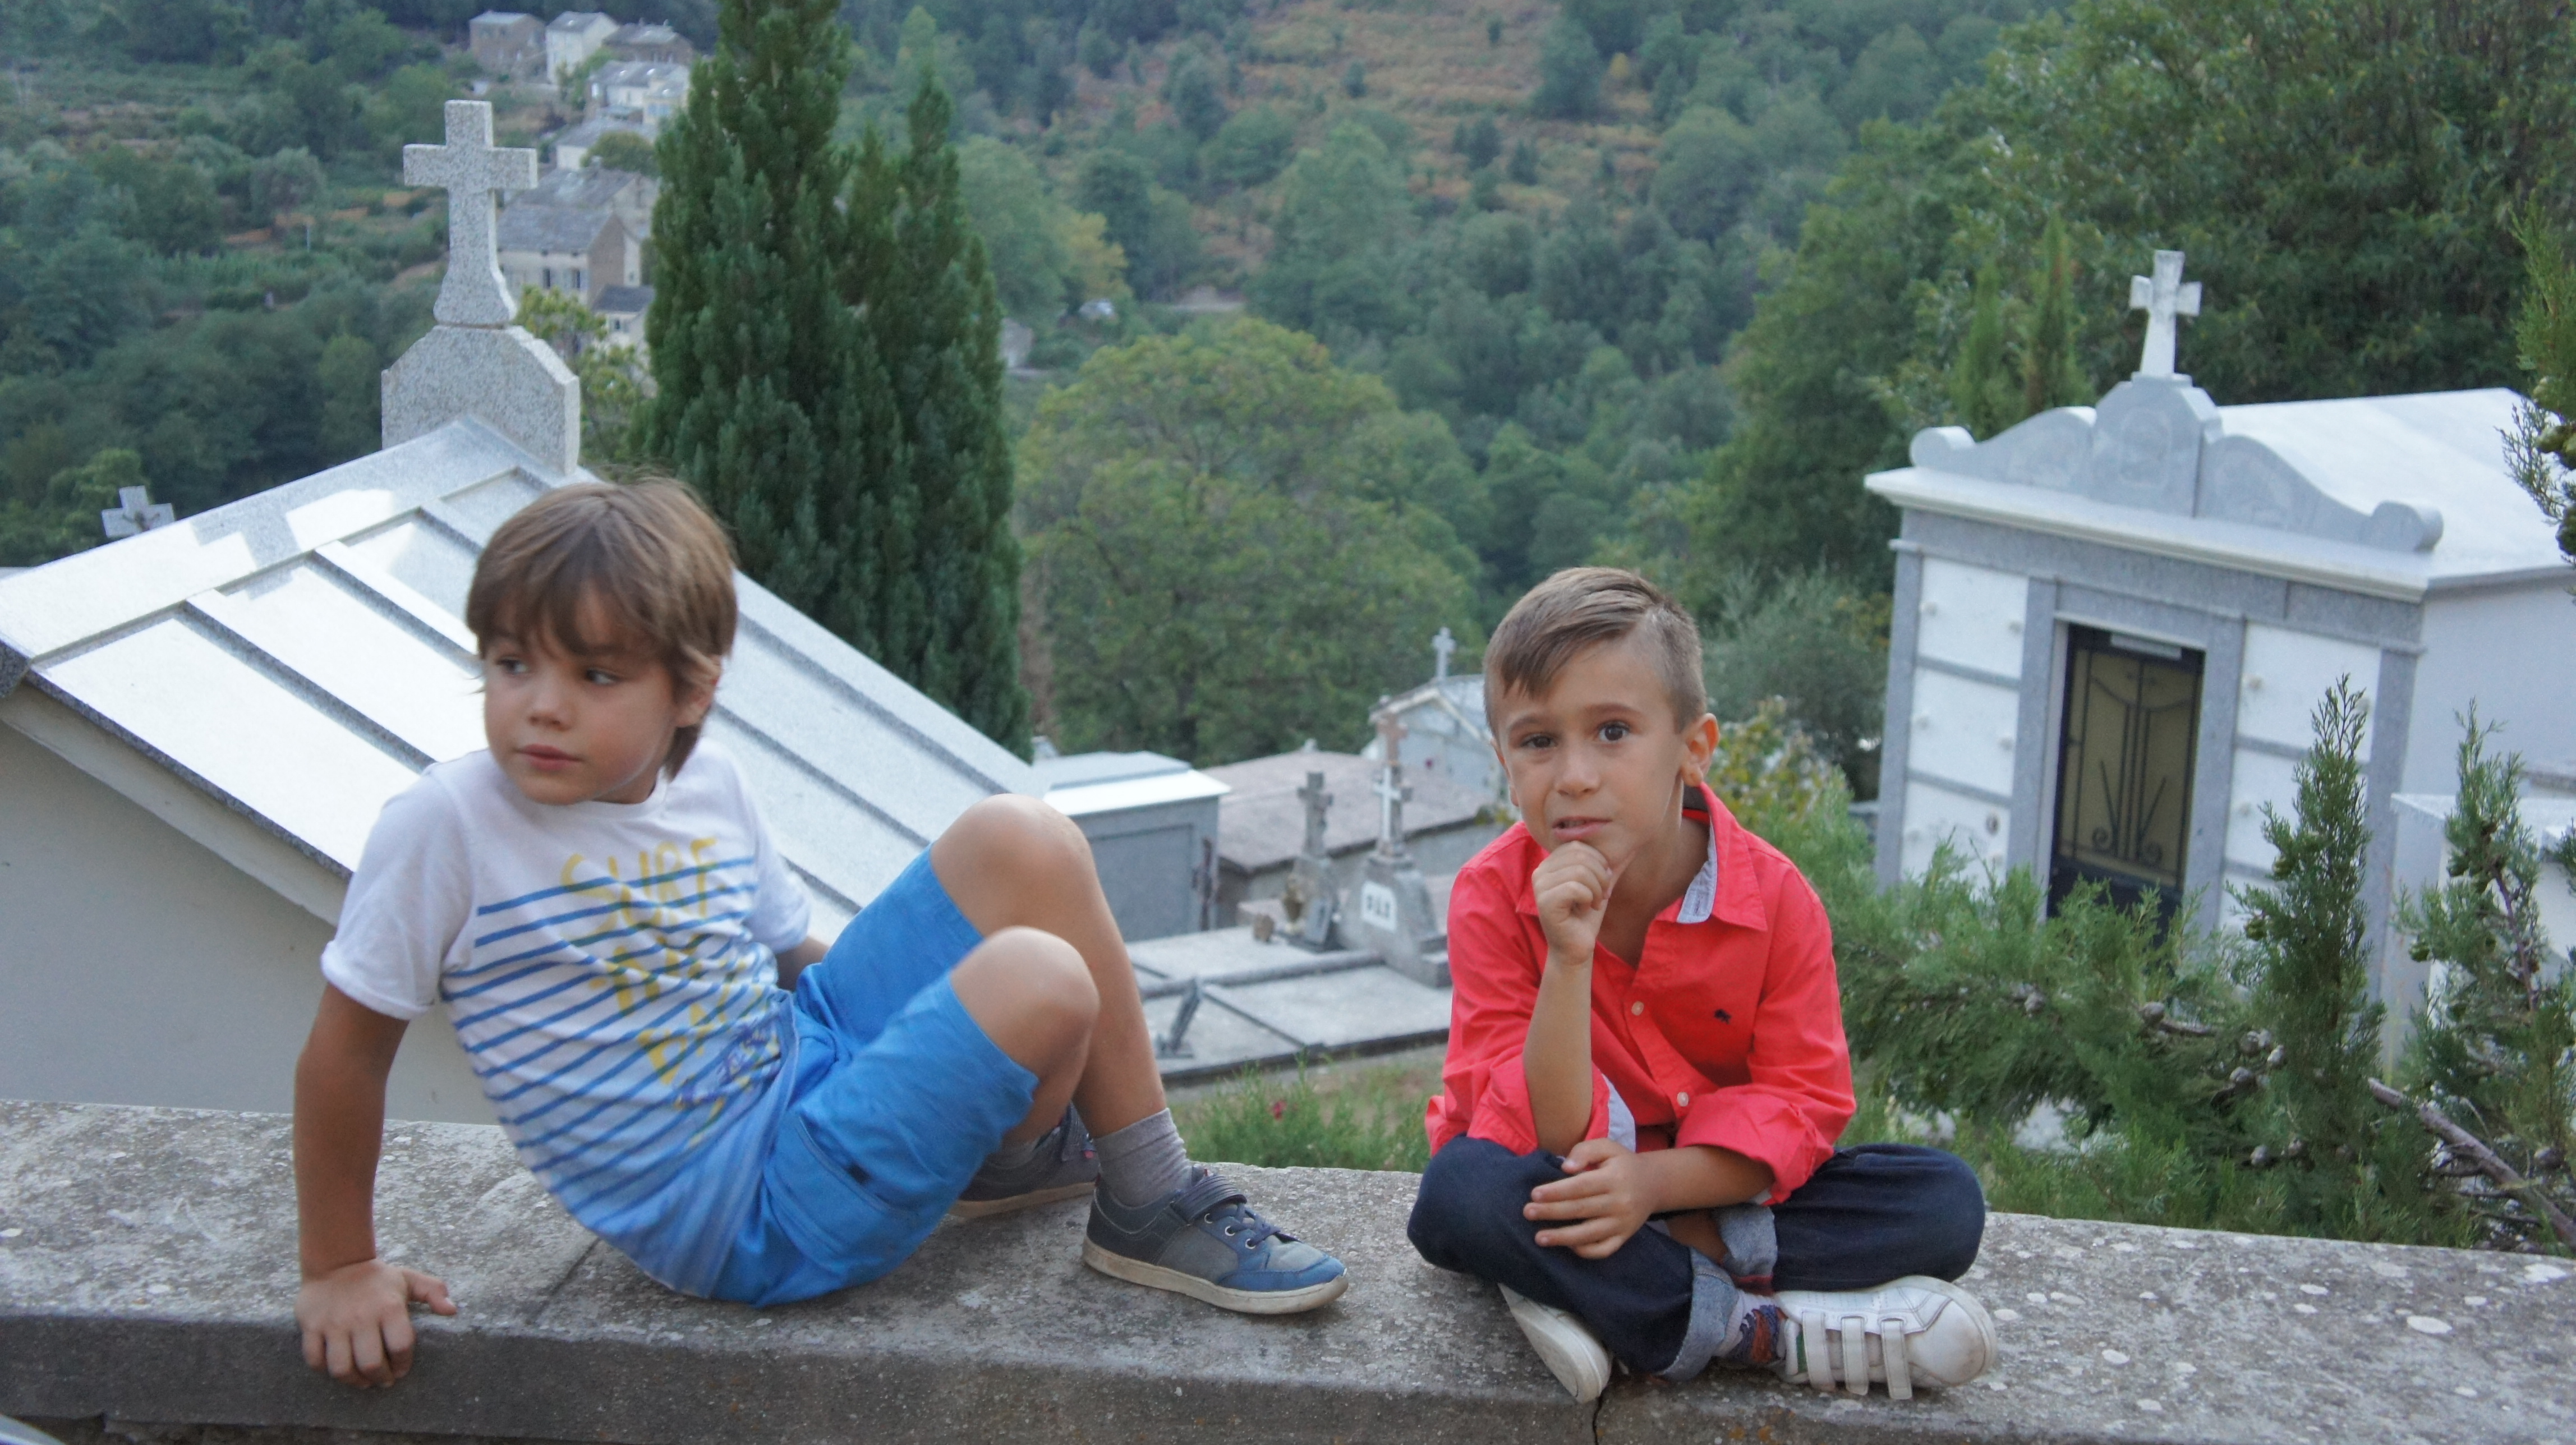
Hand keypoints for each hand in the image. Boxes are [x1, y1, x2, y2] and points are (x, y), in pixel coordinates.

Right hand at [296, 1257, 455, 1387]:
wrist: (336, 1262)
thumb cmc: (377, 1278)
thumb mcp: (408, 1279)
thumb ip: (433, 1291)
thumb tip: (452, 1310)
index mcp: (389, 1307)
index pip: (401, 1346)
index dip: (403, 1364)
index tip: (402, 1370)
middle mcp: (361, 1317)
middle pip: (371, 1364)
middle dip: (380, 1379)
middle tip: (383, 1381)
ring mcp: (334, 1323)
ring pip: (341, 1368)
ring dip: (353, 1381)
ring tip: (362, 1381)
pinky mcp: (312, 1326)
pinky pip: (315, 1359)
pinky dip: (324, 1370)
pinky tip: (338, 1368)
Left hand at [1524, 1137, 1657, 1258]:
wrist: (1653, 1184)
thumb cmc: (1621, 1163)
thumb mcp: (1607, 1147)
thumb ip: (1585, 1151)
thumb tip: (1565, 1168)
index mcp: (1614, 1178)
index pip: (1581, 1187)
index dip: (1557, 1191)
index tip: (1534, 1194)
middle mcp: (1620, 1202)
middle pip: (1581, 1210)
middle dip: (1551, 1212)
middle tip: (1527, 1212)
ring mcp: (1623, 1223)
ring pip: (1590, 1234)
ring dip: (1562, 1238)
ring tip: (1539, 1238)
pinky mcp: (1624, 1237)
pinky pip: (1604, 1250)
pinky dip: (1585, 1251)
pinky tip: (1567, 1246)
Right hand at [1531, 842, 1617, 966]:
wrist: (1577, 947)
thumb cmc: (1587, 916)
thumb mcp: (1600, 885)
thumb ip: (1610, 865)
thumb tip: (1632, 844)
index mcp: (1550, 863)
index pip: (1578, 846)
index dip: (1598, 862)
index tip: (1604, 884)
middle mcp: (1540, 871)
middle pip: (1579, 855)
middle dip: (1600, 875)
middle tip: (1602, 895)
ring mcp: (1540, 886)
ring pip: (1579, 871)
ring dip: (1596, 890)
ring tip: (1594, 904)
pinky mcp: (1545, 902)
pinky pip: (1576, 888)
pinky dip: (1589, 899)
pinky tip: (1585, 910)